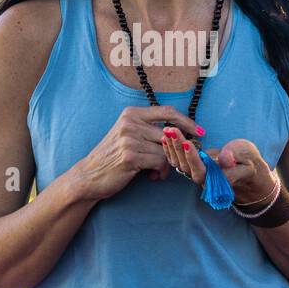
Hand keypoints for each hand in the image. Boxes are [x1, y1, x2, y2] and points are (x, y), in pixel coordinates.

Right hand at [75, 105, 202, 201]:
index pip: (167, 111)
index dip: (187, 121)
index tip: (199, 132)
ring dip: (167, 164)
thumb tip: (182, 134)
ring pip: (167, 150)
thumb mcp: (128, 135)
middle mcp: (130, 123)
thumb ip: (149, 130)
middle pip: (170, 134)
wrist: (89, 175)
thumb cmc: (113, 157)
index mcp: (131, 113)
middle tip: (179, 161)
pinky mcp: (131, 156)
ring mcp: (130, 139)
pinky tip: (152, 176)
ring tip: (157, 172)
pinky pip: (160, 162)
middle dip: (179, 149)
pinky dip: (160, 172)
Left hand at [161, 133, 276, 204]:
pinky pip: (177, 160)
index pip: (201, 170)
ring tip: (167, 130)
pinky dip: (170, 149)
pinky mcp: (191, 167)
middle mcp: (203, 179)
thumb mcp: (248, 157)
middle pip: (185, 166)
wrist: (246, 168)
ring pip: (179, 163)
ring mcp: (195, 173)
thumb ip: (237, 157)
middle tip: (171, 130)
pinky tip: (165, 136)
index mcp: (217, 179)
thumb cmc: (248, 162)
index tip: (187, 143)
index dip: (193, 157)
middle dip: (178, 147)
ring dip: (171, 146)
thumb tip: (224, 158)